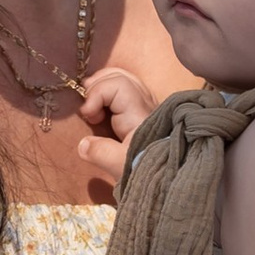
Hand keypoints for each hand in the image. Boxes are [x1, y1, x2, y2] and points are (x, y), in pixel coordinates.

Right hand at [74, 63, 157, 184]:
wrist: (171, 178)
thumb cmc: (147, 171)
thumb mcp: (121, 166)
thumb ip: (101, 153)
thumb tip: (83, 144)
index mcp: (139, 114)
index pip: (117, 84)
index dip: (97, 93)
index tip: (87, 116)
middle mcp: (145, 105)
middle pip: (122, 76)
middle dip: (98, 84)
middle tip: (85, 105)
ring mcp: (146, 108)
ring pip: (126, 80)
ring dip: (104, 87)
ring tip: (90, 104)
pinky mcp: (144, 115)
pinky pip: (126, 92)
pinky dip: (110, 94)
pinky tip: (100, 109)